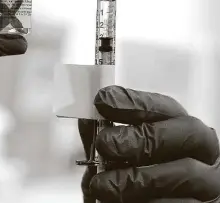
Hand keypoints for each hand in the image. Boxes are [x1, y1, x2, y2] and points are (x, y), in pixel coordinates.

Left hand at [80, 85, 219, 202]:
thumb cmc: (138, 182)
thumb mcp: (120, 156)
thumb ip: (107, 137)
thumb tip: (87, 121)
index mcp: (183, 132)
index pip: (167, 108)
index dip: (135, 102)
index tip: (103, 101)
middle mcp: (203, 155)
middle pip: (186, 134)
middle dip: (142, 136)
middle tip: (106, 144)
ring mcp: (209, 185)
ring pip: (185, 174)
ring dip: (136, 178)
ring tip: (103, 184)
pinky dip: (147, 202)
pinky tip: (121, 202)